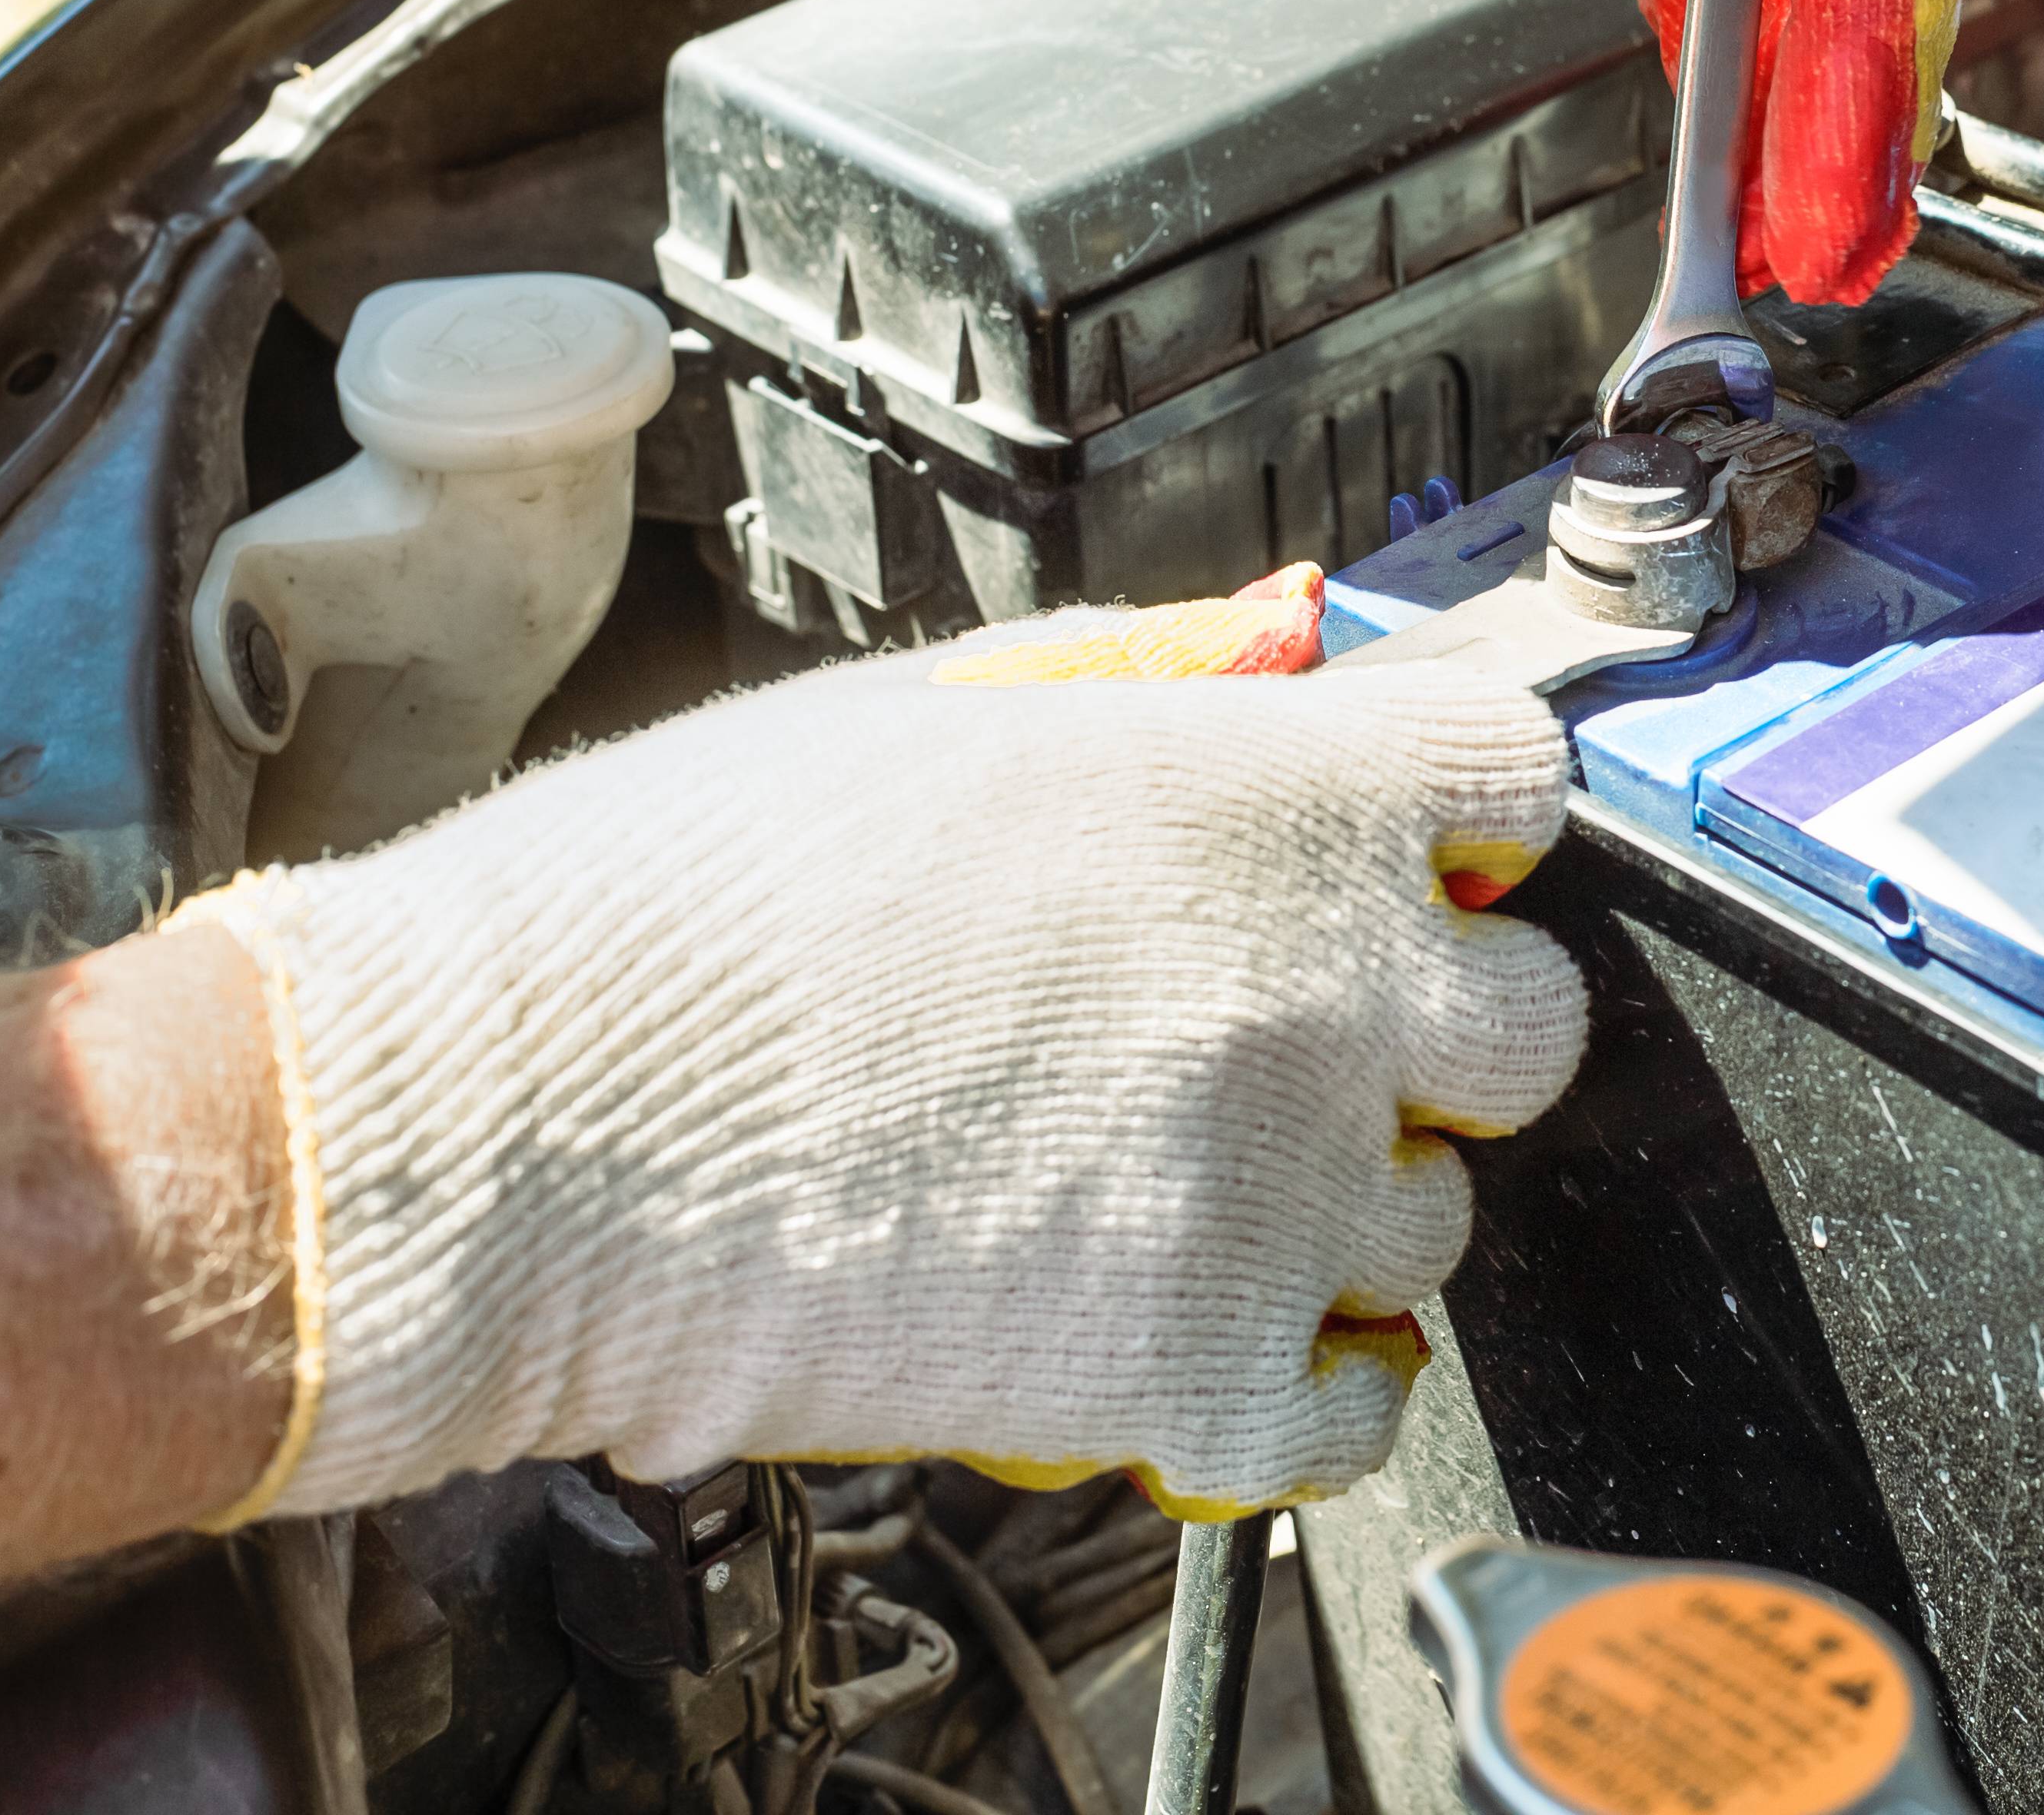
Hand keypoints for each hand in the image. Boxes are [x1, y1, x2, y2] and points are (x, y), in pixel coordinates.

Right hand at [173, 589, 1580, 1520]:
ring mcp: (1275, 1193)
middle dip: (1434, 1029)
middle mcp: (1317, 989)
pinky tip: (1219, 1335)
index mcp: (1263, 797)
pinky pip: (1361, 1405)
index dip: (1461, 822)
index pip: (1516, 781)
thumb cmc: (679, 904)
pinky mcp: (1201, 1375)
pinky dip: (1313, 1386)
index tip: (1405, 855)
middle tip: (1299, 1039)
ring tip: (1183, 1187)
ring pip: (1439, 1218)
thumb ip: (1157, 677)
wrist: (516, 1127)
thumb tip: (1298, 639)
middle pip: (1527, 1023)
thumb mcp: (937, 708)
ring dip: (1347, 1204)